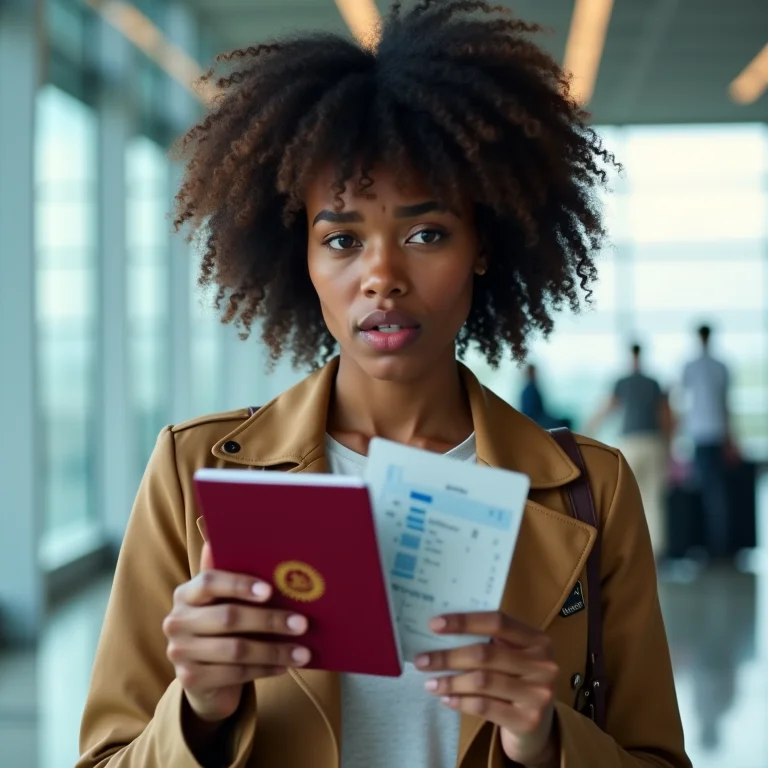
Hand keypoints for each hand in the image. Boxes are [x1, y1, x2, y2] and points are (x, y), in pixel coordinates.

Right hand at [162, 542, 311, 722]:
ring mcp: (180, 652)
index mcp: (186, 593)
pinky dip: (264, 669)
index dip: (240, 584)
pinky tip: (284, 667)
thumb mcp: (224, 602)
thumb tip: (250, 539)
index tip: (270, 590)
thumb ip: (233, 577)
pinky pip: (235, 674)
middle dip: (270, 620)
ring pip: (236, 650)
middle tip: (302, 624)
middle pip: (229, 617)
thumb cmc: (222, 627)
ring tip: (303, 652)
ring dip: (274, 651)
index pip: (210, 582)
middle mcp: (177, 621)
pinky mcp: (190, 679)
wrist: (204, 677)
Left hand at [415, 612, 558, 766]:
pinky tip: (446, 698)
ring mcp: (537, 694)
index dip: (464, 621)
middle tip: (422, 660)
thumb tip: (441, 630)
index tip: (434, 624)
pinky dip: (460, 701)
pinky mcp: (527, 720)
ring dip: (450, 681)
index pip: (498, 622)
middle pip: (485, 654)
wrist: (540, 725)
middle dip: (448, 657)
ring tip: (430, 682)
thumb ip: (490, 641)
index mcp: (538, 640)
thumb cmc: (518, 679)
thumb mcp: (513, 655)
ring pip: (482, 682)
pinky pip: (484, 707)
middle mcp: (543, 665)